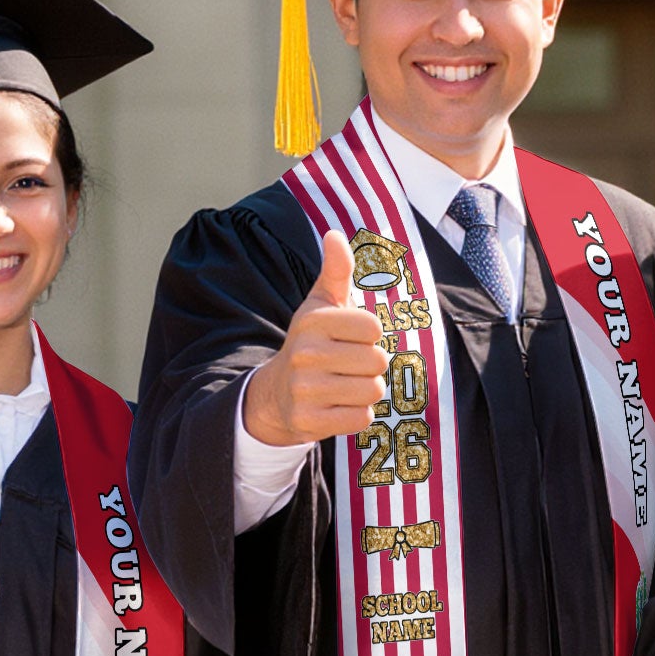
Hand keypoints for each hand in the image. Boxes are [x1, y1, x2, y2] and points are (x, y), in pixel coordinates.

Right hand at [241, 230, 389, 446]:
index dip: (369, 335)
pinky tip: (338, 405)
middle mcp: (306, 353)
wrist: (277, 393)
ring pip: (373, 390)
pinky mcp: (309, 421)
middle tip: (348, 365)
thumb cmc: (311, 342)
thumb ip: (336, 271)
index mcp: (313, 321)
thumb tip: (334, 234)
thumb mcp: (321, 305)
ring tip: (344, 384)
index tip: (349, 338)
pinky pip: (362, 418)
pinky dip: (357, 414)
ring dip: (366, 390)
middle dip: (371, 365)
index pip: (373, 327)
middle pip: (378, 360)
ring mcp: (305, 390)